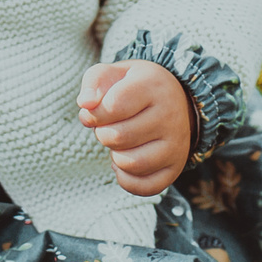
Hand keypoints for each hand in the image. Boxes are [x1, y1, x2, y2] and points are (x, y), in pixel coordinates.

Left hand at [77, 61, 191, 196]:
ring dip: (114, 155)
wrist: (174, 100)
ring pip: (130, 164)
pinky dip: (125, 179)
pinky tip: (125, 161)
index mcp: (154, 86)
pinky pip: (144, 187)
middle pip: (117, 137)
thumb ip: (94, 82)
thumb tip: (85, 105)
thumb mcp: (114, 74)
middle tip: (109, 125)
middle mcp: (171, 116)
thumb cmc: (134, 87)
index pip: (113, 106)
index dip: (95, 112)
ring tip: (119, 142)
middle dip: (102, 133)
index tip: (95, 110)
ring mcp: (176, 145)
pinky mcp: (176, 168)